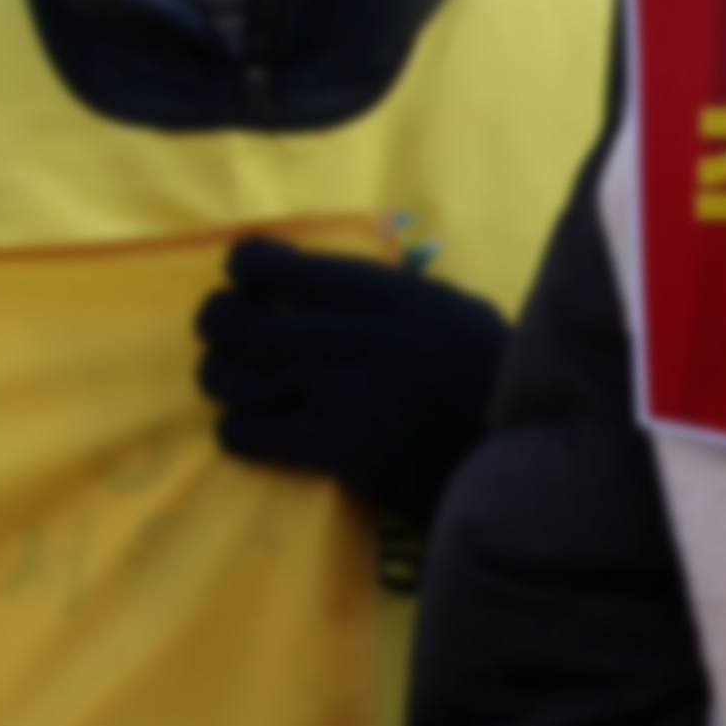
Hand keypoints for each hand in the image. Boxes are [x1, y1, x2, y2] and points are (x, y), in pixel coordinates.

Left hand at [199, 238, 508, 533]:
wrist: (516, 460)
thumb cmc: (486, 382)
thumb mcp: (454, 317)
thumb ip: (394, 300)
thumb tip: (321, 283)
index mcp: (406, 300)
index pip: (313, 273)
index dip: (260, 266)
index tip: (234, 265)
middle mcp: (379, 341)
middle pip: (269, 326)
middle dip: (223, 321)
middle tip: (210, 323)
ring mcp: (361, 396)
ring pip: (261, 379)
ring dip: (222, 376)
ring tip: (214, 373)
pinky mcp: (349, 450)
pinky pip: (271, 434)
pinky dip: (241, 430)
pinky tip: (233, 427)